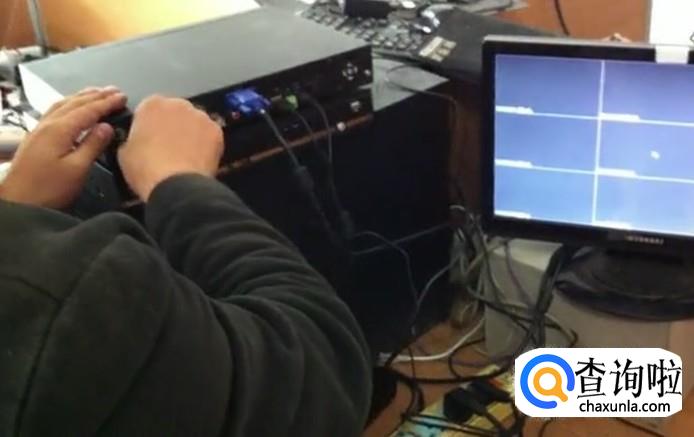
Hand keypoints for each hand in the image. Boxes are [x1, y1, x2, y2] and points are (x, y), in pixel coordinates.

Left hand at [0, 87, 126, 207]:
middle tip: (114, 90)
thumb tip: (106, 127)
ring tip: (96, 93)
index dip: (106, 103)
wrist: (17, 202)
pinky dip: (69, 105)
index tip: (123, 97)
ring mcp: (39, 129)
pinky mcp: (35, 138)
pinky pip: (55, 111)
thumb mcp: (77, 169)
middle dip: (96, 96)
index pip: (88, 111)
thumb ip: (93, 145)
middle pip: (75, 103)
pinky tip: (71, 108)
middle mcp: (48, 124)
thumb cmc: (49, 189)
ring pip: (62, 105)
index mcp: (60, 130)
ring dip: (81, 97)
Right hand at [118, 95, 222, 200]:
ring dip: (191, 134)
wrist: (176, 186)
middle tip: (168, 148)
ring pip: (194, 122)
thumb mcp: (124, 154)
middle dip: (172, 127)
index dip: (150, 125)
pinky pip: (210, 135)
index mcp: (151, 105)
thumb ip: (131, 139)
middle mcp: (177, 104)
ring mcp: (199, 116)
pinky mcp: (216, 131)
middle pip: (175, 112)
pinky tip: (199, 160)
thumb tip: (136, 143)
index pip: (150, 108)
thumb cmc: (147, 170)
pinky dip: (207, 145)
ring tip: (185, 156)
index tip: (150, 137)